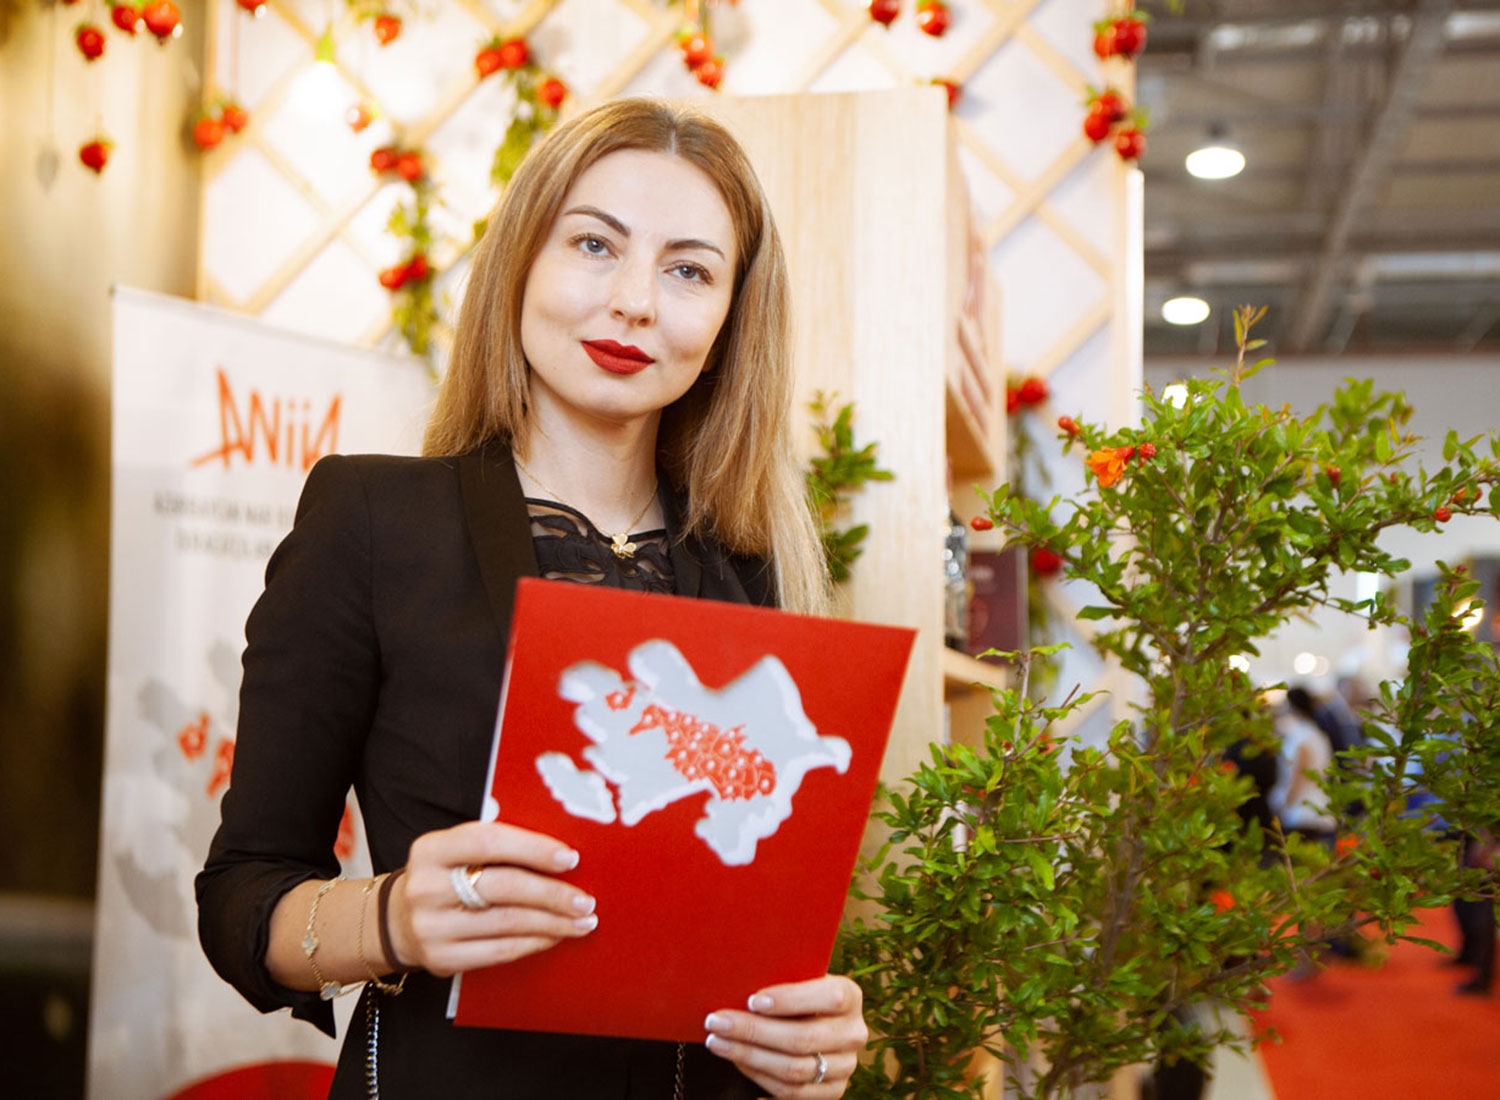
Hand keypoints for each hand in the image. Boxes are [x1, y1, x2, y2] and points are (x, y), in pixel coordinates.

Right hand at [388, 820, 596, 976]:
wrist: (397, 921)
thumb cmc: (444, 877)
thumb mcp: (455, 851)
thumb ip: (496, 843)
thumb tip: (558, 850)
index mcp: (431, 849)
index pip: (488, 841)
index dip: (532, 848)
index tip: (570, 858)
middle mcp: (427, 887)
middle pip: (504, 887)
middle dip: (552, 893)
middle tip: (585, 899)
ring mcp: (431, 927)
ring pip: (508, 923)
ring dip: (553, 923)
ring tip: (582, 920)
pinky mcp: (442, 959)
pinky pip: (500, 952)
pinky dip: (535, 942)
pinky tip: (555, 936)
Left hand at [703, 974, 866, 1096]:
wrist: (813, 1021)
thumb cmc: (796, 991)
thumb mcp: (798, 977)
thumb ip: (782, 977)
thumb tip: (737, 977)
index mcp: (850, 995)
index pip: (828, 998)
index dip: (790, 1000)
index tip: (752, 1000)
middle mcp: (854, 1032)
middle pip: (803, 1038)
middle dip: (754, 1031)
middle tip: (717, 1021)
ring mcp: (846, 1066)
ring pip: (794, 1069)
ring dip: (749, 1055)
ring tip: (717, 1041)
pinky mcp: (832, 1091)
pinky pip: (791, 1091)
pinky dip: (758, 1074)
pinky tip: (736, 1058)